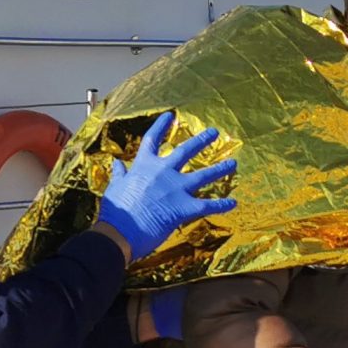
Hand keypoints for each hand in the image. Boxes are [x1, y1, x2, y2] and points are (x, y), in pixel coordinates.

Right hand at [96, 112, 238, 261]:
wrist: (120, 231)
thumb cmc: (115, 211)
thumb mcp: (115, 187)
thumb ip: (120, 174)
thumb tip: (117, 163)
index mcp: (143, 166)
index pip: (152, 140)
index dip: (160, 127)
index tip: (169, 116)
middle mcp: (163, 172)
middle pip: (186, 151)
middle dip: (201, 140)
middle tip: (214, 132)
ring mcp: (176, 189)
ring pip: (203, 175)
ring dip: (219, 169)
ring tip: (233, 163)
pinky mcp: (185, 207)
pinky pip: (208, 205)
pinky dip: (221, 204)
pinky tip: (233, 202)